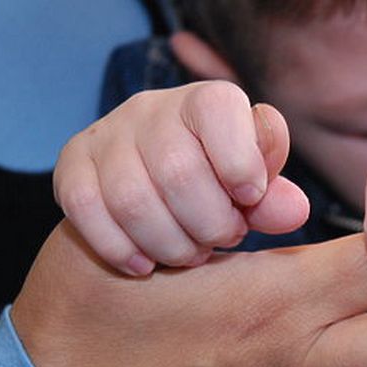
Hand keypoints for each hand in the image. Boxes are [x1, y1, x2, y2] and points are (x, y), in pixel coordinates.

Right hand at [53, 81, 308, 275]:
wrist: (155, 181)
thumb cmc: (219, 184)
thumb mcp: (254, 189)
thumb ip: (273, 199)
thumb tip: (294, 210)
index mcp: (207, 100)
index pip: (221, 113)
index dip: (242, 168)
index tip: (248, 201)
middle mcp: (152, 108)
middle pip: (177, 172)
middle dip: (209, 223)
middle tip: (221, 238)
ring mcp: (107, 134)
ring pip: (132, 200)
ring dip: (169, 244)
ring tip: (190, 254)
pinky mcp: (72, 165)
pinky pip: (86, 211)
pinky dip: (120, 249)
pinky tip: (145, 265)